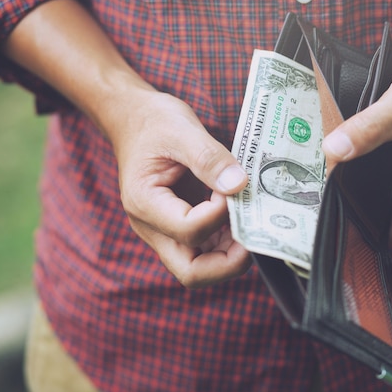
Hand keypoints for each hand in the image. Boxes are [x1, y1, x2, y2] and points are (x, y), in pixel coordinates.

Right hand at [107, 90, 250, 287]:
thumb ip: (209, 158)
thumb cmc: (154, 122)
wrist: (134, 120)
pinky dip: (227, 242)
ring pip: (200, 267)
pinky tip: (243, 218)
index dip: (219, 214)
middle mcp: (151, 227)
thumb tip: (239, 185)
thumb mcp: (182, 130)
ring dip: (231, 254)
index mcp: (144, 202)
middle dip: (229, 262)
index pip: (188, 230)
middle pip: (191, 272)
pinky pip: (205, 249)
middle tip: (257, 237)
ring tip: (253, 224)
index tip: (233, 186)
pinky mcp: (178, 228)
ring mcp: (164, 231)